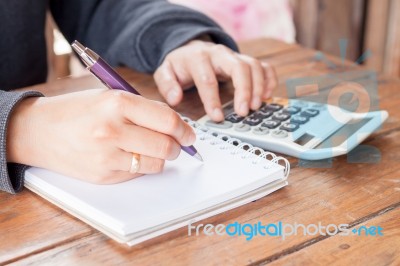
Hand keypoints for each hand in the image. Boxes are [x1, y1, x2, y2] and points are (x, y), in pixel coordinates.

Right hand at [7, 89, 195, 183]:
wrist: (38, 130)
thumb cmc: (77, 111)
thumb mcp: (110, 96)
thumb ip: (143, 109)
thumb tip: (175, 124)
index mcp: (118, 103)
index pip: (167, 120)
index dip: (185, 129)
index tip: (190, 134)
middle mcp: (113, 130)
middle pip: (166, 146)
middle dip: (178, 147)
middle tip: (178, 145)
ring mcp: (107, 155)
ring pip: (156, 164)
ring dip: (161, 159)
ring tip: (152, 150)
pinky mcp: (103, 175)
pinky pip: (137, 173)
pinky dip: (141, 166)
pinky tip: (129, 156)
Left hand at [154, 40, 277, 120]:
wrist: (190, 49)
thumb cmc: (180, 65)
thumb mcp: (166, 72)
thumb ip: (167, 84)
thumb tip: (175, 99)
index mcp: (198, 58)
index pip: (207, 78)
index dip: (212, 99)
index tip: (217, 117)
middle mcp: (219, 54)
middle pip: (238, 67)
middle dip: (244, 90)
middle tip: (243, 112)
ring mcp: (235, 56)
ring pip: (253, 65)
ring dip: (258, 87)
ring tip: (256, 107)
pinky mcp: (245, 61)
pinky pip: (263, 66)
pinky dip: (269, 80)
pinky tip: (267, 96)